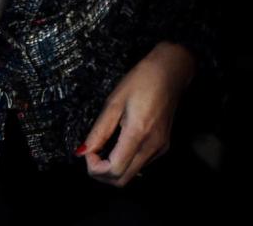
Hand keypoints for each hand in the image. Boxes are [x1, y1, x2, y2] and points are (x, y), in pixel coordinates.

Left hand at [74, 41, 196, 186]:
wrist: (170, 72)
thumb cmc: (141, 80)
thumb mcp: (114, 102)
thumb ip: (98, 131)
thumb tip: (82, 152)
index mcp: (138, 133)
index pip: (114, 170)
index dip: (95, 167)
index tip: (88, 152)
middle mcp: (152, 147)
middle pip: (122, 180)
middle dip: (101, 173)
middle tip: (92, 154)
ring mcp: (160, 149)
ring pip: (131, 175)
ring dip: (113, 169)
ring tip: (104, 148)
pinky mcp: (163, 147)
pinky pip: (141, 165)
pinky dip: (125, 162)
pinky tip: (119, 145)